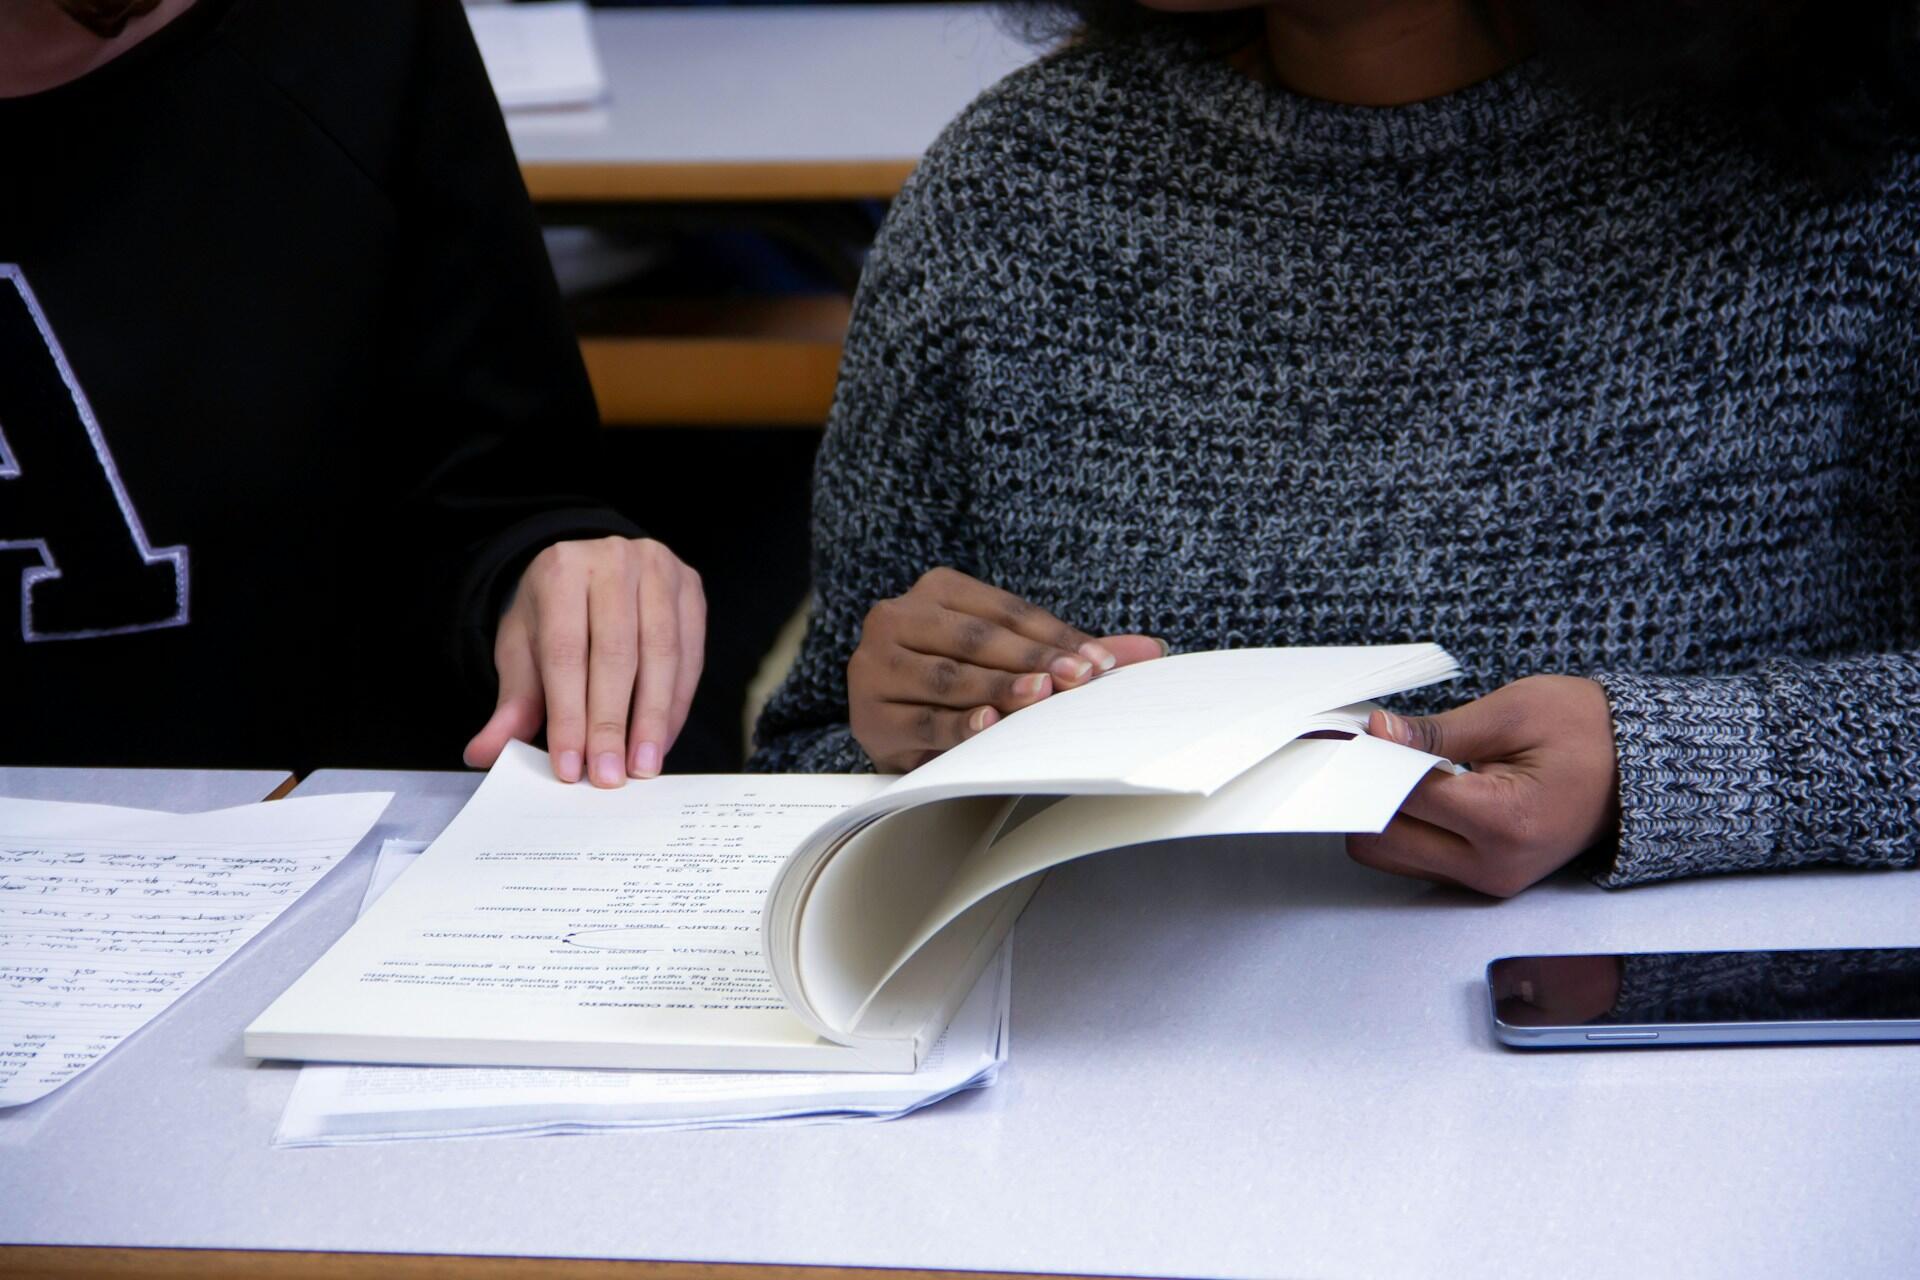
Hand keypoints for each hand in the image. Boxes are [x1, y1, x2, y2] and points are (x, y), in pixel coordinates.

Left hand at [463, 536, 705, 786]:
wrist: (592, 573)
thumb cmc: (555, 617)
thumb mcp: (524, 651)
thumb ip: (512, 703)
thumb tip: (482, 752)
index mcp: (562, 569)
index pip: (566, 652)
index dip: (569, 714)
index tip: (571, 766)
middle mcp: (614, 560)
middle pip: (617, 654)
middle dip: (611, 723)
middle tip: (609, 776)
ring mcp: (659, 570)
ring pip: (661, 655)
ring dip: (652, 719)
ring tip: (642, 767)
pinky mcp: (692, 590)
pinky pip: (690, 656)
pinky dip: (676, 704)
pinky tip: (661, 740)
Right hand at [849, 566, 1164, 771]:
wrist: (890, 720)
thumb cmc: (960, 683)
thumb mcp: (1010, 658)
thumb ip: (1070, 651)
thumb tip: (1151, 650)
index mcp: (936, 589)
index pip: (1004, 611)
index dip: (1054, 635)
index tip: (1100, 661)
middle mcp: (897, 617)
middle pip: (976, 638)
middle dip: (1034, 659)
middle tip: (1079, 678)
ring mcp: (876, 665)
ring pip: (949, 677)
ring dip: (998, 688)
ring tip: (1040, 695)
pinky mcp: (869, 715)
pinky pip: (922, 720)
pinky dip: (958, 724)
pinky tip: (988, 724)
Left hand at [1345, 675, 1619, 897]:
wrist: (1641, 768)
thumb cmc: (1589, 732)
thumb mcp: (1514, 712)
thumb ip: (1437, 730)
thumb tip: (1378, 733)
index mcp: (1504, 822)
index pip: (1402, 797)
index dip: (1368, 760)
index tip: (1349, 731)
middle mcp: (1493, 866)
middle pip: (1380, 841)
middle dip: (1364, 792)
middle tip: (1363, 748)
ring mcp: (1488, 880)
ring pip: (1390, 856)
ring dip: (1378, 812)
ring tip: (1392, 764)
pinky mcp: (1483, 879)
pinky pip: (1416, 859)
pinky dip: (1402, 825)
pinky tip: (1412, 786)